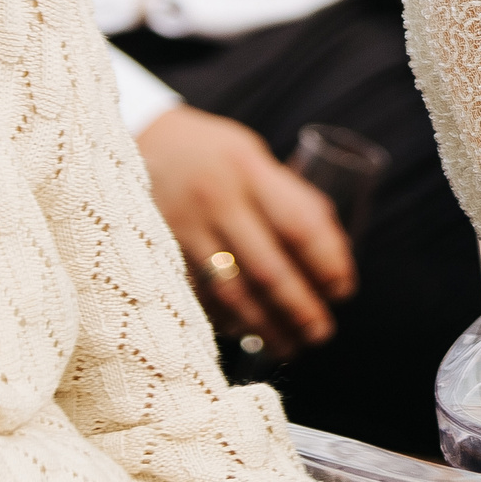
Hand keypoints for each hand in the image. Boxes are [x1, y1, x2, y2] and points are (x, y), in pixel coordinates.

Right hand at [137, 105, 356, 358]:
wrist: (136, 136)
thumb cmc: (213, 152)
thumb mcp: (252, 156)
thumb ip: (286, 196)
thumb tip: (334, 248)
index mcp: (249, 170)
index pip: (299, 225)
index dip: (327, 263)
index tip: (344, 290)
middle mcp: (216, 200)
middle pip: (267, 268)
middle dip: (300, 308)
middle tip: (322, 332)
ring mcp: (183, 228)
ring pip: (231, 291)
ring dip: (265, 325)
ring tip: (291, 345)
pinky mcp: (157, 250)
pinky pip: (198, 295)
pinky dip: (225, 319)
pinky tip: (247, 334)